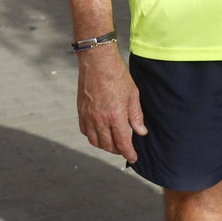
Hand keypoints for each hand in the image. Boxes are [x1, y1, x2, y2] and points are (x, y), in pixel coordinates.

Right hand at [76, 45, 146, 162]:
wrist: (97, 62)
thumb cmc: (118, 76)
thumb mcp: (133, 95)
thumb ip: (136, 116)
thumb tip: (141, 132)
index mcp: (115, 116)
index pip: (122, 143)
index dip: (128, 153)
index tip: (133, 158)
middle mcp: (100, 119)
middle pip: (108, 145)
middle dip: (117, 150)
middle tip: (125, 149)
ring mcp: (88, 116)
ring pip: (95, 141)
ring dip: (105, 146)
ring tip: (113, 143)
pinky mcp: (81, 111)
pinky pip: (85, 131)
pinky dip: (93, 137)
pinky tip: (100, 133)